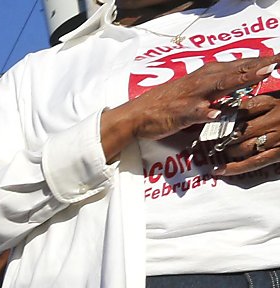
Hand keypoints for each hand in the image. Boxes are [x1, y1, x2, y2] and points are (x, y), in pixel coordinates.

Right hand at [104, 55, 275, 156]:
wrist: (137, 115)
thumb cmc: (166, 104)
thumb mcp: (196, 93)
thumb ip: (219, 91)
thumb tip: (240, 91)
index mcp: (207, 75)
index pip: (239, 65)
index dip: (260, 61)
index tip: (279, 58)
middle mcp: (202, 81)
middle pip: (235, 70)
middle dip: (259, 65)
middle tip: (278, 60)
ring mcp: (192, 96)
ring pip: (221, 84)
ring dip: (242, 78)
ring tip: (262, 74)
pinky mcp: (180, 113)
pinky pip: (195, 112)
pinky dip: (206, 112)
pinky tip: (216, 113)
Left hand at [213, 89, 279, 176]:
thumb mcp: (278, 98)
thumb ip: (258, 103)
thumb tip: (233, 110)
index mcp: (273, 102)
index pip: (243, 109)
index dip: (226, 116)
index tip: (215, 120)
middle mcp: (274, 119)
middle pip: (239, 130)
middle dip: (222, 137)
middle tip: (212, 140)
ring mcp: (277, 138)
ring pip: (243, 147)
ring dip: (228, 151)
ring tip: (219, 151)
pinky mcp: (279, 153)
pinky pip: (254, 162)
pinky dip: (234, 168)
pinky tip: (219, 171)